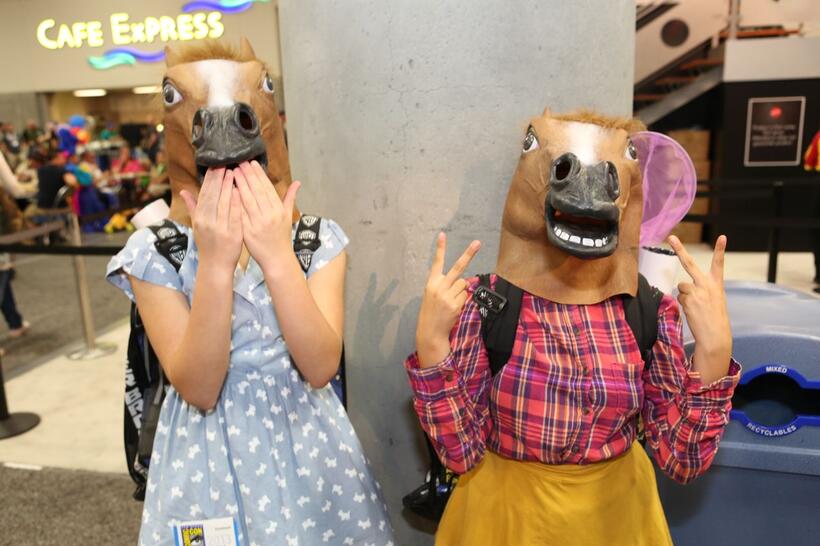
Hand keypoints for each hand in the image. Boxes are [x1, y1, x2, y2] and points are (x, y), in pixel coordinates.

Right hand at [180, 168, 241, 273]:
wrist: (215, 265)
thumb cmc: (207, 243)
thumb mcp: (197, 225)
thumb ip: (192, 207)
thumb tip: (183, 191)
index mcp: (199, 218)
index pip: (204, 194)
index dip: (209, 179)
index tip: (215, 166)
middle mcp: (207, 222)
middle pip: (213, 196)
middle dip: (219, 179)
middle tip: (225, 163)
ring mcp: (220, 228)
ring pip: (224, 203)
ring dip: (228, 186)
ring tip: (234, 172)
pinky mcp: (233, 234)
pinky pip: (235, 215)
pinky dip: (237, 203)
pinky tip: (240, 191)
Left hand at [233, 161, 299, 273]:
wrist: (277, 259)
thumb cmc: (281, 237)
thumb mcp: (288, 217)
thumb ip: (290, 198)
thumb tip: (297, 182)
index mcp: (279, 209)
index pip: (268, 187)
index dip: (259, 174)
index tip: (252, 163)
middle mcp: (271, 214)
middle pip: (258, 190)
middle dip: (248, 175)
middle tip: (239, 162)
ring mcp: (259, 223)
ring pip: (249, 199)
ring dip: (240, 184)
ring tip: (233, 172)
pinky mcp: (249, 231)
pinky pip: (241, 213)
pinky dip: (235, 201)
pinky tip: (229, 191)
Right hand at [416, 233, 480, 367]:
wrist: (430, 331)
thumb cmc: (432, 312)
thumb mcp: (432, 295)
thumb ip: (444, 285)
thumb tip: (463, 281)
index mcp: (431, 283)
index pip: (437, 262)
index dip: (440, 248)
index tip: (442, 234)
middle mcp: (439, 286)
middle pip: (458, 267)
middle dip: (469, 254)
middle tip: (478, 242)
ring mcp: (447, 295)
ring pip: (463, 284)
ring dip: (460, 292)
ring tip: (451, 302)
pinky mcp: (455, 304)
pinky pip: (465, 296)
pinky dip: (462, 301)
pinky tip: (453, 309)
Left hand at [669, 235, 732, 383]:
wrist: (715, 335)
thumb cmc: (714, 318)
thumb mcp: (713, 300)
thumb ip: (700, 290)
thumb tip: (682, 288)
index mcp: (716, 285)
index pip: (719, 264)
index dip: (720, 250)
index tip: (723, 237)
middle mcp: (706, 285)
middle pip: (690, 263)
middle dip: (679, 249)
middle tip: (671, 237)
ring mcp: (697, 291)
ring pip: (681, 286)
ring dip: (685, 296)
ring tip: (696, 307)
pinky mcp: (688, 299)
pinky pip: (679, 297)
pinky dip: (684, 303)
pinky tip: (693, 312)